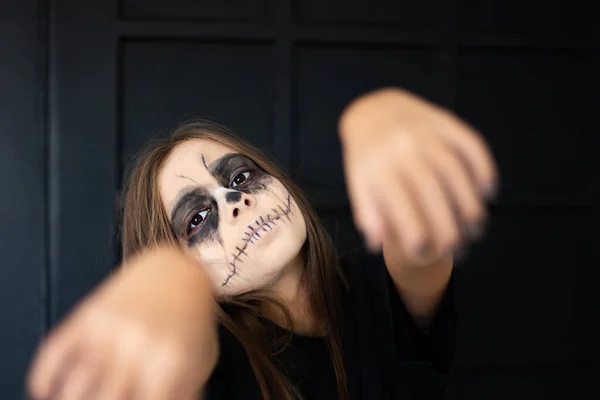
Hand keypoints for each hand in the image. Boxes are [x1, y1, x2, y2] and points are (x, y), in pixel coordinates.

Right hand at [27, 246, 217, 399]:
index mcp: (168, 362)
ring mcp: (108, 330)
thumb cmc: (190, 320)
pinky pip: (53, 354)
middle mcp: (135, 347)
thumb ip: (184, 393)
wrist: (176, 271)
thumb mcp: (199, 359)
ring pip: (73, 387)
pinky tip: (46, 391)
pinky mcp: (88, 315)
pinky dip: (43, 378)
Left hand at [339, 88, 497, 264]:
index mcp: (378, 165)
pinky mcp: (446, 121)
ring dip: (469, 201)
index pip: (398, 200)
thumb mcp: (358, 183)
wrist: (374, 111)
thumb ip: (367, 212)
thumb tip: (375, 245)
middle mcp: (402, 147)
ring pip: (454, 169)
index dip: (411, 227)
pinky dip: (484, 167)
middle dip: (446, 222)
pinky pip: (471, 144)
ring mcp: (426, 132)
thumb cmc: (368, 158)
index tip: (423, 252)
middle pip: (430, 189)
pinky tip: (490, 192)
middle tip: (457, 249)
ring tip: (477, 228)